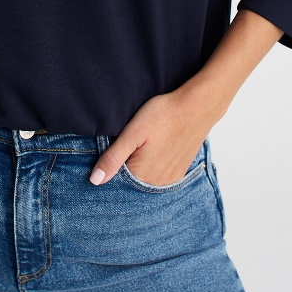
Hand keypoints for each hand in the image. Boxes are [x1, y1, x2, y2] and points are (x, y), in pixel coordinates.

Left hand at [88, 90, 218, 185]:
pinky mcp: (178, 172)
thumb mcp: (133, 133)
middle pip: (130, 184)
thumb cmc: (163, 115)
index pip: (115, 184)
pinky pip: (158, 177)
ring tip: (141, 148)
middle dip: (122, 171)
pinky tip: (152, 153)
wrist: (196, 107)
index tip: (109, 155)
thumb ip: (113, 158)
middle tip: (127, 146)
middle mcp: (157, 183)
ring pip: (144, 181)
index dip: (108, 170)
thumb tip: (94, 180)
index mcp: (142, 175)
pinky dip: (151, 169)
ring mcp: (170, 179)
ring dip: (137, 170)